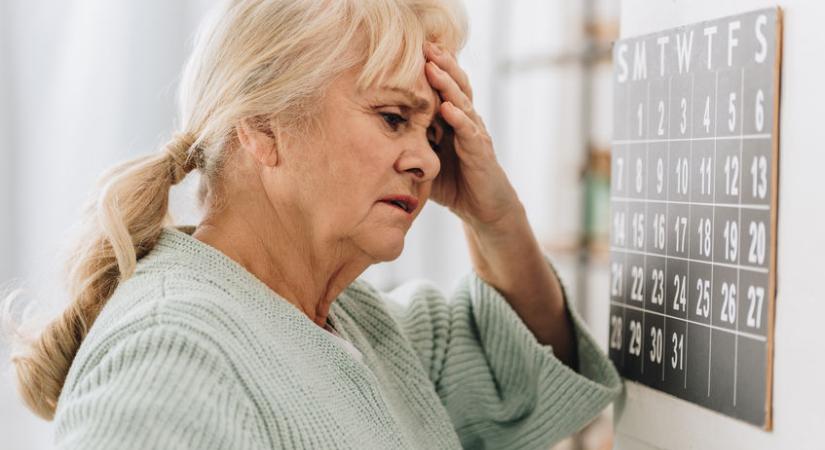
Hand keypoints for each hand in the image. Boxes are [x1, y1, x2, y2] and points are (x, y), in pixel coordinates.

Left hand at [424, 42, 522, 231]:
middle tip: (426, 45)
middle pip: (455, 85)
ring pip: (462, 103)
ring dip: (448, 85)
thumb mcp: (425, 158)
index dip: (432, 67)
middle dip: (441, 64)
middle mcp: (466, 121)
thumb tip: (373, 135)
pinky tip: (448, 108)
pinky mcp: (481, 153)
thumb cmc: (454, 182)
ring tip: (434, 68)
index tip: (414, 48)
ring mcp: (475, 135)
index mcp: (452, 119)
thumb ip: (407, 142)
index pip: (443, 87)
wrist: (484, 209)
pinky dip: (459, 120)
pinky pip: (470, 133)